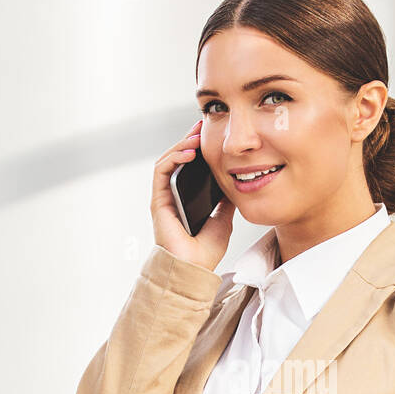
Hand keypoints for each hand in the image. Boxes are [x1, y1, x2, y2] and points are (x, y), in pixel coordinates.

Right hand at [151, 117, 235, 270]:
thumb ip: (225, 200)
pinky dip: (174, 157)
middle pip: (177, 159)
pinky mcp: (158, 200)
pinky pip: (162, 171)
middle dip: (189, 139)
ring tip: (197, 134)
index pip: (189, 167)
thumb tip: (236, 181)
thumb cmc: (206, 251)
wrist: (195, 267)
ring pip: (167, 161)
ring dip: (181, 144)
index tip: (211, 134)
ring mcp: (163, 197)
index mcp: (186, 199)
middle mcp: (172, 196)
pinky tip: (190, 151)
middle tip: (203, 125)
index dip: (198, 148)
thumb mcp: (223, 218)